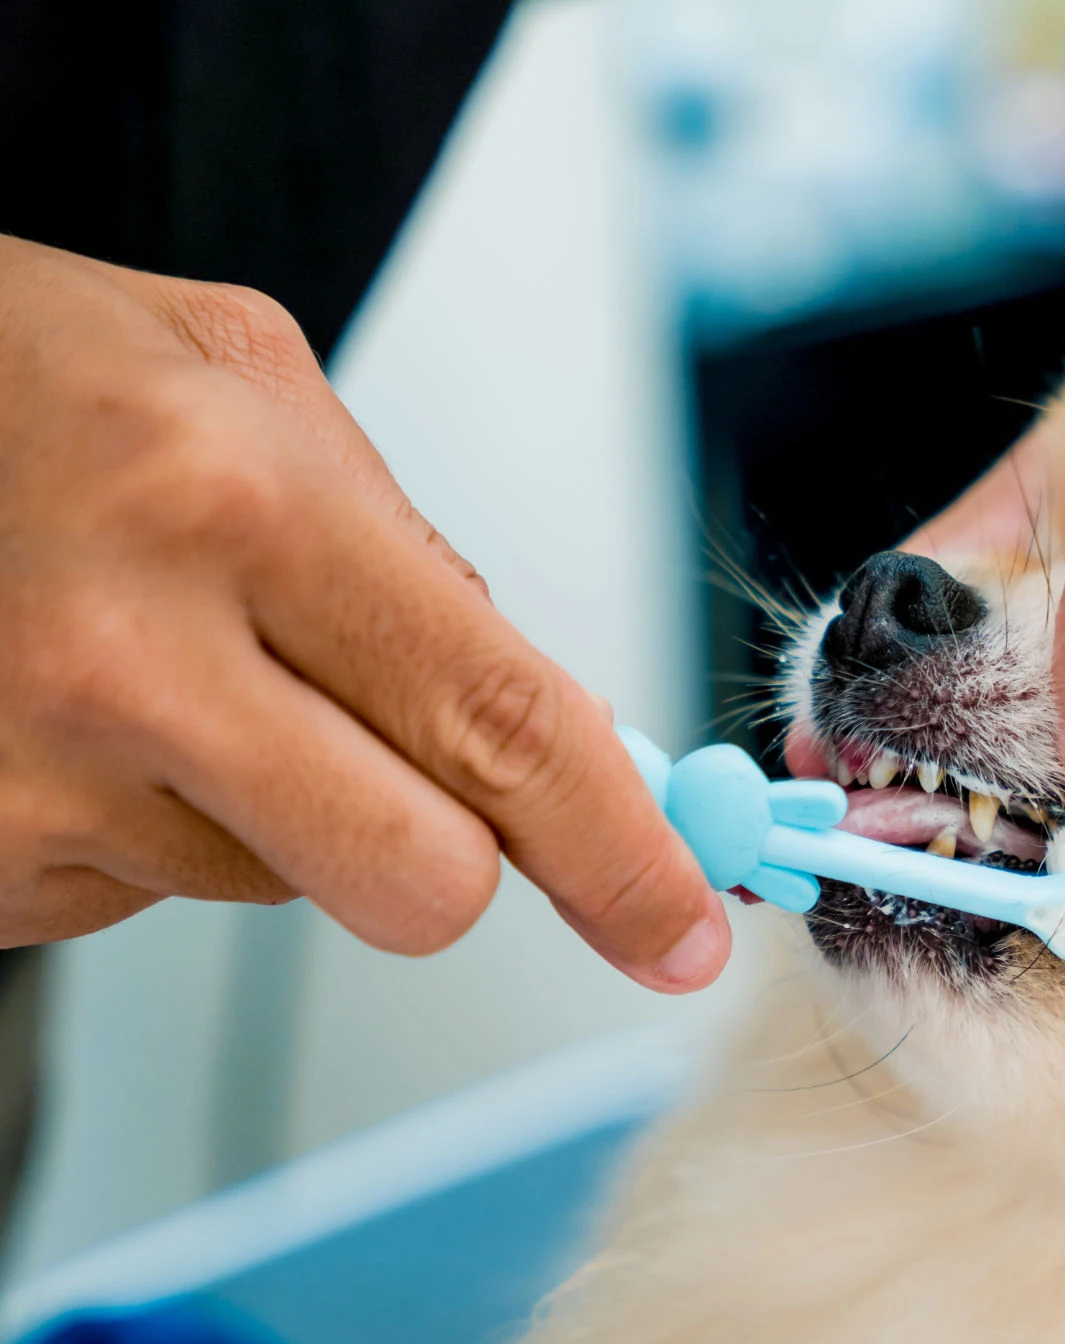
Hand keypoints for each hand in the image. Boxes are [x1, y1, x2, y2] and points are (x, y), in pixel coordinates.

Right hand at [0, 238, 726, 988]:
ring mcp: (30, 785)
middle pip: (418, 881)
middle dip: (453, 850)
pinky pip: (154, 889)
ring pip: (283, 884)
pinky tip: (80, 706)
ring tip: (160, 658)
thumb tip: (544, 722)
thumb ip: (411, 545)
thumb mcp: (242, 377)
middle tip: (405, 764)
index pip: (501, 730)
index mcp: (236, 504)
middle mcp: (127, 661)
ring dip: (270, 797)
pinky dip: (158, 816)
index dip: (619, 851)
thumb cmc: (22, 378)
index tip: (680, 927)